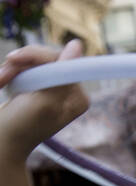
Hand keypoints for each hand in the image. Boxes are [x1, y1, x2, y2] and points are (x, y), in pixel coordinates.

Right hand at [0, 39, 88, 160]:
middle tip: (3, 76)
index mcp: (77, 97)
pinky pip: (24, 67)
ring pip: (32, 60)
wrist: (1, 141)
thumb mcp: (42, 102)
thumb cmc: (20, 127)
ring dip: (12, 69)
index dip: (36, 57)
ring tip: (1, 81)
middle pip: (46, 58)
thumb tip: (77, 44)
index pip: (62, 60)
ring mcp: (53, 88)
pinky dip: (10, 73)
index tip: (15, 60)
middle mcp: (69, 91)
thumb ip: (61, 75)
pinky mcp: (37, 86)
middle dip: (21, 64)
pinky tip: (2, 82)